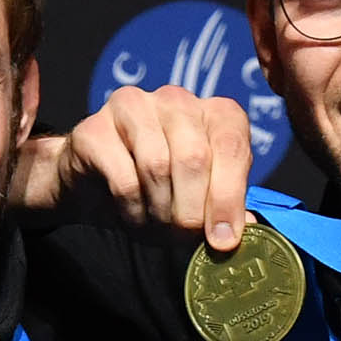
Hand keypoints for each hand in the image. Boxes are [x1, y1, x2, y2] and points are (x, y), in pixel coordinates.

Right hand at [7, 85, 251, 251]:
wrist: (92, 185)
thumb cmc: (156, 190)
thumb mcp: (200, 200)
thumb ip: (225, 209)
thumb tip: (248, 233)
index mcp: (214, 112)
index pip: (232, 146)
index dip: (229, 198)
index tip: (223, 240)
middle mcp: (176, 100)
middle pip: (195, 158)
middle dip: (191, 211)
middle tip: (183, 237)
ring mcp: (132, 107)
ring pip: (158, 166)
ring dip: (159, 212)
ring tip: (157, 228)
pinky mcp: (94, 128)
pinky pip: (123, 178)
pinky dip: (132, 210)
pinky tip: (133, 217)